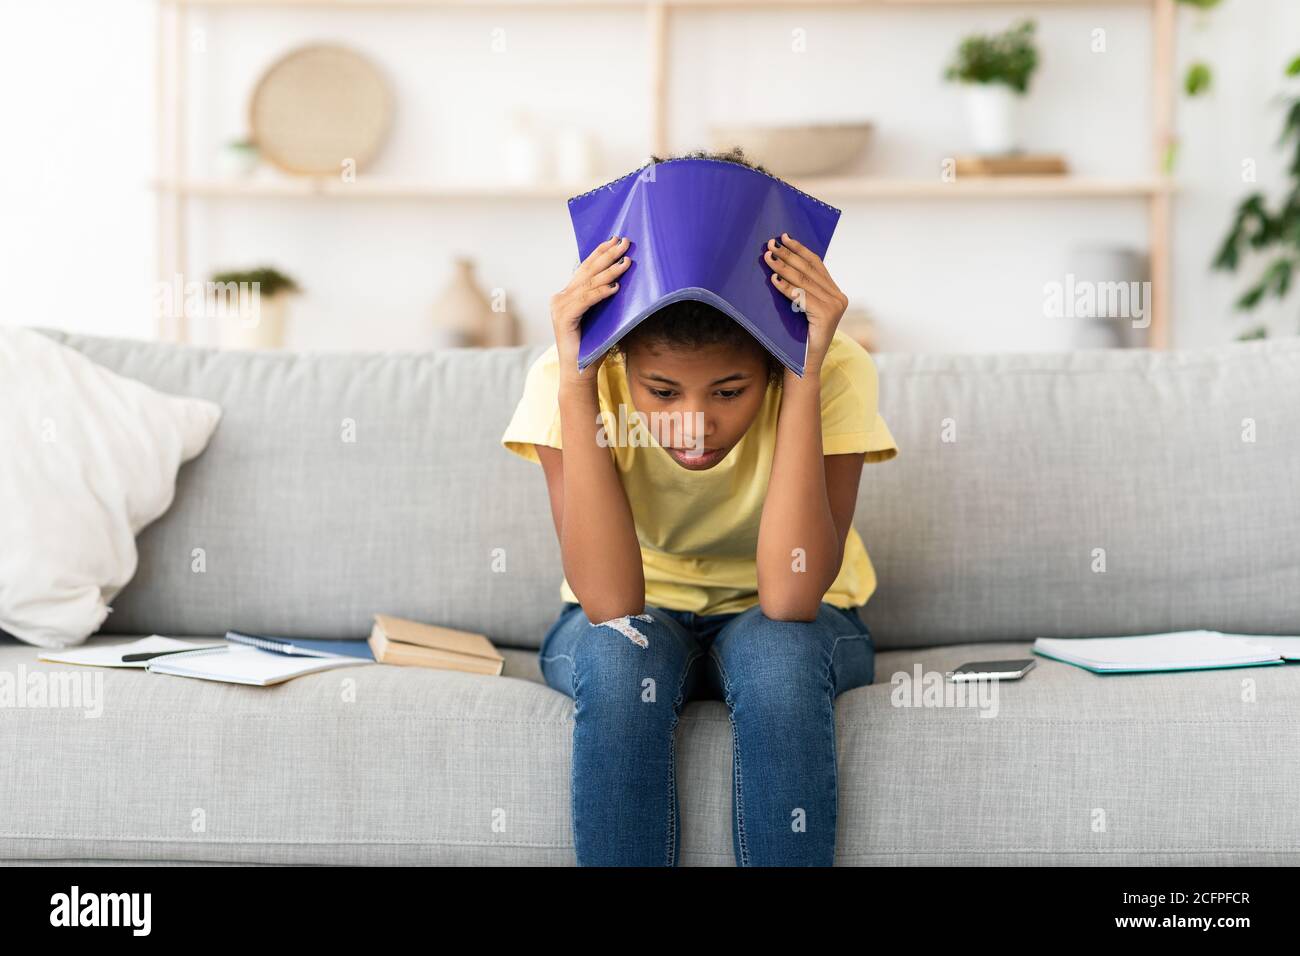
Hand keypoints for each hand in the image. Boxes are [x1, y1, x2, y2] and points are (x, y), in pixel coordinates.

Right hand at [550, 235, 631, 388]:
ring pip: (588, 284)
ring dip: (609, 271)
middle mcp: (561, 298)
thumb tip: (627, 280)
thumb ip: (606, 299)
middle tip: (624, 242)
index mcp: (568, 295)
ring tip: (626, 262)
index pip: (585, 268)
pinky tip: (615, 286)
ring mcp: (560, 308)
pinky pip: (585, 301)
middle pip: (587, 271)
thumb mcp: (603, 317)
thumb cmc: (594, 346)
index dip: (600, 252)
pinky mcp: (564, 320)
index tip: (615, 239)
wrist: (580, 373)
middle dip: (607, 255)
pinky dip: (600, 293)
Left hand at [764, 232, 847, 375]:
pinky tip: (773, 280)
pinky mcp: (826, 316)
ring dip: (783, 267)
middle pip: (809, 269)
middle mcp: (839, 298)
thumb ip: (801, 289)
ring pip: (804, 281)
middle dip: (789, 254)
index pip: (816, 264)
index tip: (784, 237)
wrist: (803, 366)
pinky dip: (786, 287)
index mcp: (835, 293)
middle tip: (771, 244)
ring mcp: (835, 307)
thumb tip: (782, 260)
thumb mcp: (801, 308)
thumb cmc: (797, 337)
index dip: (800, 249)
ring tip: (768, 258)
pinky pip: (802, 296)